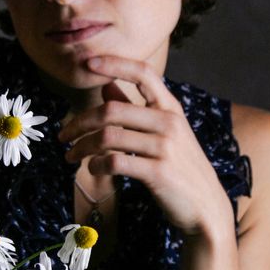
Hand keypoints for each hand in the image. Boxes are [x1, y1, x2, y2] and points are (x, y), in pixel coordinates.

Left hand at [58, 55, 233, 235]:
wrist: (206, 207)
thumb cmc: (180, 167)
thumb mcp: (164, 132)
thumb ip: (135, 108)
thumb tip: (107, 86)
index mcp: (171, 108)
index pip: (143, 73)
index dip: (114, 63)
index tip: (88, 63)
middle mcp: (169, 123)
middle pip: (111, 111)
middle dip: (79, 122)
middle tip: (63, 135)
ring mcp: (165, 147)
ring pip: (108, 137)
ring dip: (82, 147)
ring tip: (71, 156)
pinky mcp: (158, 173)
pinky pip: (116, 162)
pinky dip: (97, 165)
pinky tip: (94, 168)